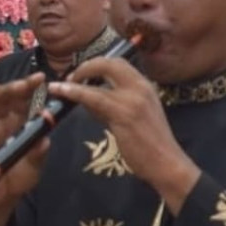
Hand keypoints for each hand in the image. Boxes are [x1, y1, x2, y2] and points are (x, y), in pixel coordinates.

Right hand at [0, 74, 49, 211]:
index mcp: (20, 124)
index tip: (40, 79)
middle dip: (13, 89)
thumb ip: (38, 155)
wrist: (3, 198)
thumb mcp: (34, 168)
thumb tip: (44, 142)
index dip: (31, 89)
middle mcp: (2, 123)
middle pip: (5, 100)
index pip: (25, 102)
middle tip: (25, 84)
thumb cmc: (21, 177)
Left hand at [49, 58, 199, 212]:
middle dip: (86, 66)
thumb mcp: (137, 117)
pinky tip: (60, 90)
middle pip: (109, 63)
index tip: (83, 75)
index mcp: (146, 87)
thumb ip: (116, 105)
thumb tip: (90, 99)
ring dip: (76, 77)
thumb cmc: (152, 145)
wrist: (166, 162)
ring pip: (100, 75)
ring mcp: (133, 98)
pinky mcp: (123, 113)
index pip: (119, 64)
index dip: (97, 65)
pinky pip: (93, 96)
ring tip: (59, 87)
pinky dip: (74, 91)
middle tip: (71, 79)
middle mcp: (141, 87)